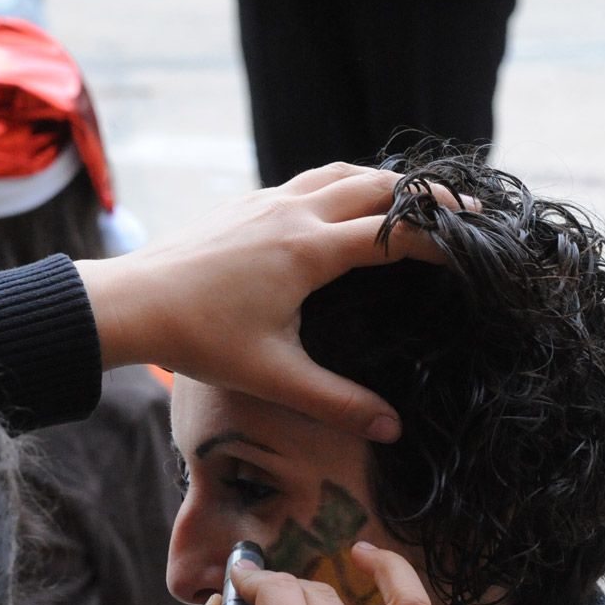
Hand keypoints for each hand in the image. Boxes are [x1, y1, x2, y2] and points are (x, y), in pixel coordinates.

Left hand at [75, 163, 449, 443]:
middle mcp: (292, 213)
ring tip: (416, 200)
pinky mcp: (245, 204)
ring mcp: (266, 202)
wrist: (129, 303)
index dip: (441, 239)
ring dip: (384, 183)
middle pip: (377, 186)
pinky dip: (342, 184)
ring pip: (340, 173)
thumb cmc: (199, 340)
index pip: (393, 233)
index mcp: (308, 250)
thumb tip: (392, 430)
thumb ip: (338, 403)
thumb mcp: (274, 377)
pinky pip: (308, 180)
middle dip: (427, 196)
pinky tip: (344, 206)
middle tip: (467, 210)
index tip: (476, 247)